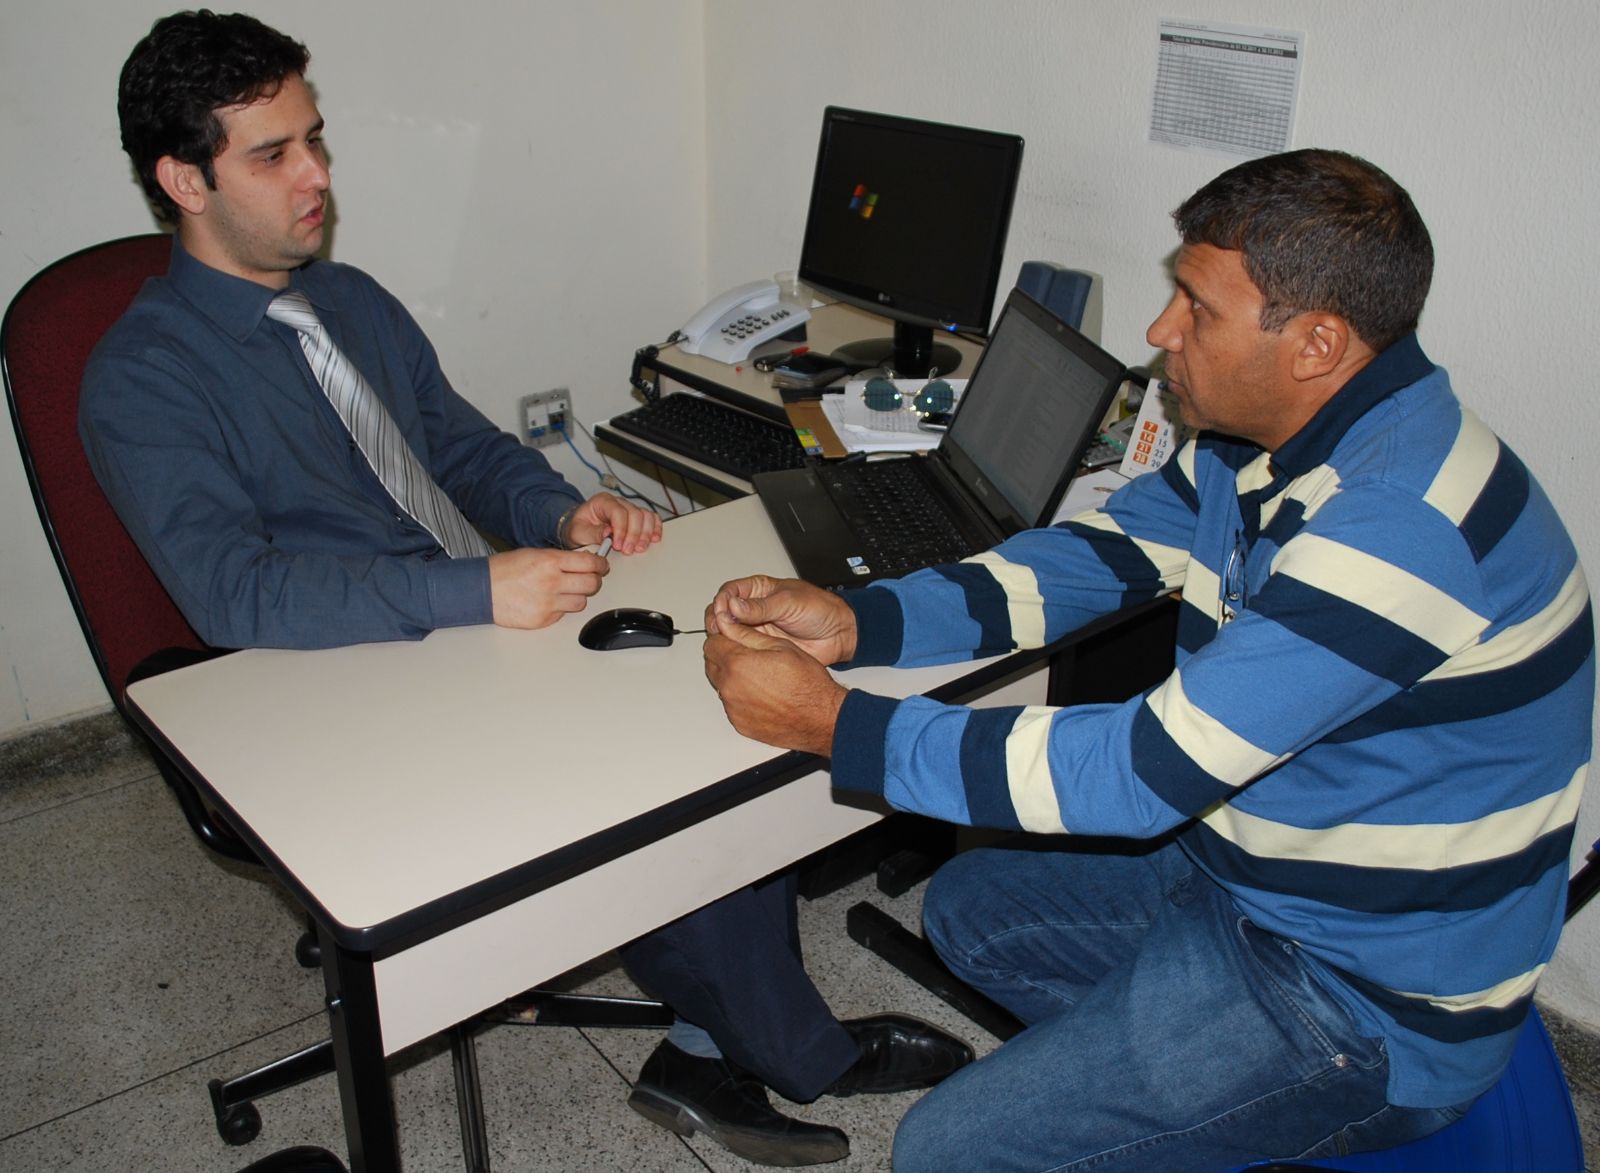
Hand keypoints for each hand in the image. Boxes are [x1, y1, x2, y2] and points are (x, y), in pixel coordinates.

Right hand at [488, 547, 609, 628]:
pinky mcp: (543, 619)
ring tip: (563, 591)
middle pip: (592, 584)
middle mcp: (552, 582)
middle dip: (593, 580)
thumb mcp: (534, 554)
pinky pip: (563, 615)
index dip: (600, 564)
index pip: (590, 563)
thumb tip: (585, 562)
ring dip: (577, 596)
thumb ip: (560, 559)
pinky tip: (547, 601)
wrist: (481, 589)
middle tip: (589, 578)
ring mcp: (548, 603)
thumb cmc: (504, 570)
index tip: (602, 566)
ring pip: (581, 602)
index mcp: (550, 561)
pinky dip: (560, 609)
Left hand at [564, 491, 661, 554]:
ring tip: (639, 548)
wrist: (580, 530)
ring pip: (645, 516)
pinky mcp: (636, 518)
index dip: (621, 529)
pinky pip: (651, 518)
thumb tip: (608, 533)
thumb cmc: (579, 529)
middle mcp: (618, 503)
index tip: (618, 545)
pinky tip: (653, 539)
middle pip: (635, 514)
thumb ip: (593, 532)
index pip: (618, 512)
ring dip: (645, 534)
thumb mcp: (579, 532)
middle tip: (628, 550)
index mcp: (602, 502)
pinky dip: (655, 528)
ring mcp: (629, 509)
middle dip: (634, 534)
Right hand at [704, 575, 857, 664]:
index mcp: (759, 590)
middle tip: (720, 628)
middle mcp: (753, 609)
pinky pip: (741, 649)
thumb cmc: (820, 610)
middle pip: (722, 612)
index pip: (730, 591)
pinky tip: (735, 652)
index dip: (722, 599)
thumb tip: (733, 605)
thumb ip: (760, 607)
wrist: (839, 634)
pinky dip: (734, 651)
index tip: (722, 609)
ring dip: (723, 636)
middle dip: (717, 619)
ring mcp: (756, 629)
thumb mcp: (789, 603)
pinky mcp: (762, 647)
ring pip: (728, 632)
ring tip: (727, 641)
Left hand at [704, 615, 846, 754]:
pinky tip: (762, 694)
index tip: (735, 637)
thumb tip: (727, 623)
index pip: (712, 643)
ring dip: (732, 677)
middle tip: (748, 655)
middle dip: (724, 656)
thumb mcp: (780, 646)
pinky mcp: (739, 724)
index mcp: (737, 663)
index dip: (723, 637)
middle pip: (711, 664)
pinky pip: (731, 705)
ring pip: (721, 685)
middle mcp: (730, 687)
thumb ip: (747, 634)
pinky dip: (740, 698)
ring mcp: (733, 708)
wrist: (820, 718)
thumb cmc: (807, 683)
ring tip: (759, 676)